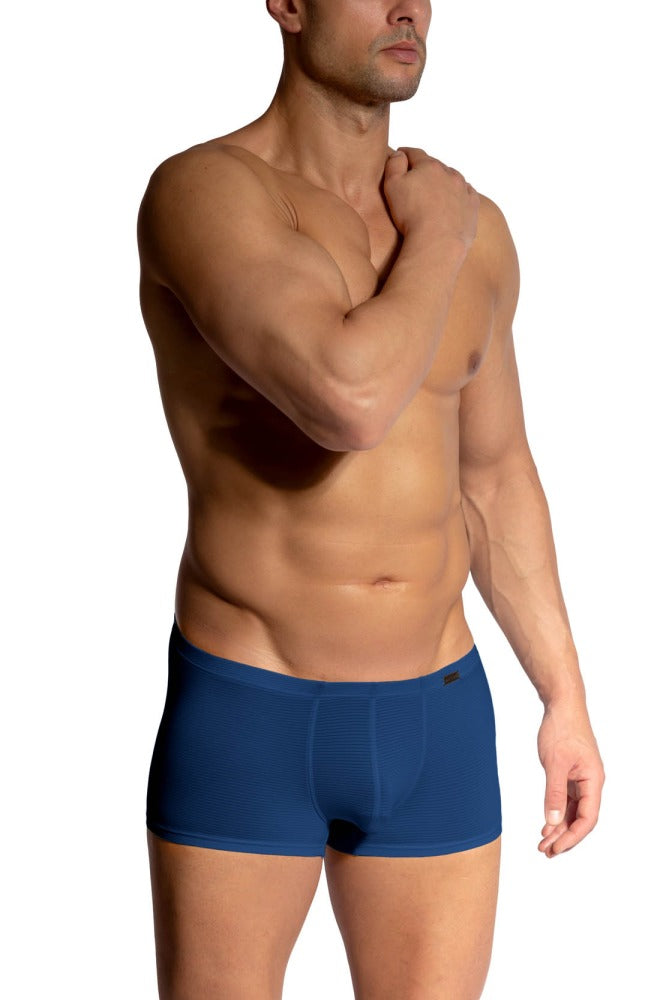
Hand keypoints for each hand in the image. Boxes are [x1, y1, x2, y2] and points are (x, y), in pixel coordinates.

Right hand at [383, 146, 478, 248]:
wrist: (438, 242)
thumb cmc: (411, 216)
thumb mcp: (392, 186)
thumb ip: (394, 165)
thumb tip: (400, 153)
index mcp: (428, 166)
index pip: (415, 153)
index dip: (405, 153)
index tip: (401, 154)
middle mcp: (449, 173)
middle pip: (435, 166)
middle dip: (425, 169)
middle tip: (416, 178)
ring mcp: (463, 189)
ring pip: (452, 178)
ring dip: (444, 181)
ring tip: (435, 191)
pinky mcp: (472, 206)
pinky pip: (467, 194)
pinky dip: (460, 194)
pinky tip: (454, 200)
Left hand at [536, 699, 604, 857]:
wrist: (561, 705)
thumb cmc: (562, 729)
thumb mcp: (554, 763)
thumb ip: (554, 793)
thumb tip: (552, 820)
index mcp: (594, 780)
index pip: (588, 818)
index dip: (572, 836)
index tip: (556, 847)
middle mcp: (591, 782)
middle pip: (581, 818)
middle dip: (564, 836)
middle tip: (546, 851)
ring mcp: (581, 779)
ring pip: (573, 811)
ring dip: (559, 827)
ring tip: (543, 843)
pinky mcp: (572, 774)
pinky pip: (566, 800)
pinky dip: (556, 812)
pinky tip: (546, 824)